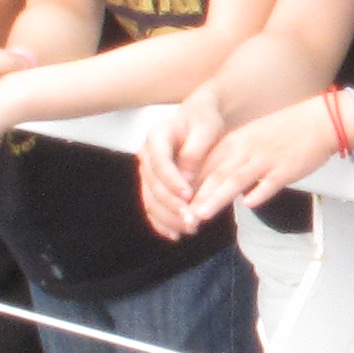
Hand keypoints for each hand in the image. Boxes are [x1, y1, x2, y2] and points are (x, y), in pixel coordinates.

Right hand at [137, 98, 218, 240]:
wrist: (199, 117)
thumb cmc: (204, 119)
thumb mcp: (206, 127)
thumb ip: (195, 151)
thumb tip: (187, 178)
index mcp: (157, 137)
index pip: (160, 162)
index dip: (172, 181)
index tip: (188, 196)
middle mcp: (147, 155)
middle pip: (153, 185)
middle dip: (171, 206)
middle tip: (192, 221)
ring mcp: (147, 171)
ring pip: (150, 199)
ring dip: (167, 218)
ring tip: (189, 229)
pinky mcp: (153, 184)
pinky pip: (151, 206)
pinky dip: (160, 222)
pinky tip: (174, 235)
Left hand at [184, 95, 340, 227]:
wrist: (319, 120)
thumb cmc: (286, 132)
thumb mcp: (251, 140)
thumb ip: (231, 160)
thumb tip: (216, 185)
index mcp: (235, 142)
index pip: (204, 166)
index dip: (188, 187)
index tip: (176, 206)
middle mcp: (245, 149)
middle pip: (214, 175)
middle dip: (196, 199)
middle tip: (182, 218)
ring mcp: (265, 159)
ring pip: (235, 179)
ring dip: (216, 198)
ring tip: (200, 215)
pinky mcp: (285, 168)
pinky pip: (270, 182)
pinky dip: (259, 193)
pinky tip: (249, 205)